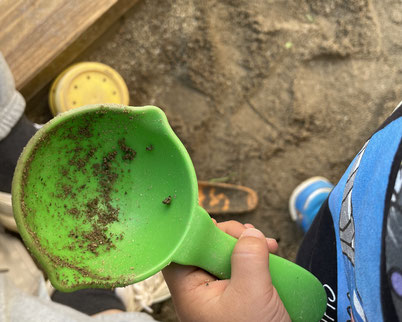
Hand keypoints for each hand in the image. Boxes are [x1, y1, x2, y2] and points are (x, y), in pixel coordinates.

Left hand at [162, 220, 289, 321]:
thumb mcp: (253, 294)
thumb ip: (248, 258)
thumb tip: (249, 234)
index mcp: (191, 292)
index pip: (179, 252)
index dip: (193, 233)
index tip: (214, 222)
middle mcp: (200, 291)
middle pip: (204, 248)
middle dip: (228, 236)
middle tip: (250, 235)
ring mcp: (219, 292)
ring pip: (224, 255)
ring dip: (245, 244)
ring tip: (267, 246)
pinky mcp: (236, 293)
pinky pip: (239, 266)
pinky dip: (253, 256)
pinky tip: (268, 254)